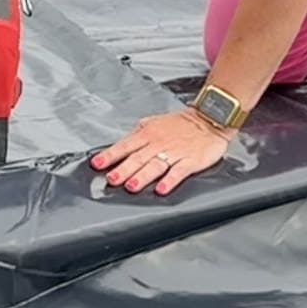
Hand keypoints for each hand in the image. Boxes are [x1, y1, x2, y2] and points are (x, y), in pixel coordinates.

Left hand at [91, 109, 232, 195]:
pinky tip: (161, 189)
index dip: (110, 155)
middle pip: (138, 158)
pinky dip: (170, 180)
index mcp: (148, 134)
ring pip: (155, 165)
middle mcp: (158, 143)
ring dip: (143, 176)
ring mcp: (175, 152)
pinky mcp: (190, 161)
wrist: (209, 118)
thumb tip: (119, 146)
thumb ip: (137, 134)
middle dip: (123, 169)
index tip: (97, 164)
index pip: (125, 145)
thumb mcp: (154, 122)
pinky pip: (178, 172)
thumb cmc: (181, 123)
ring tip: (132, 186)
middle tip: (112, 179)